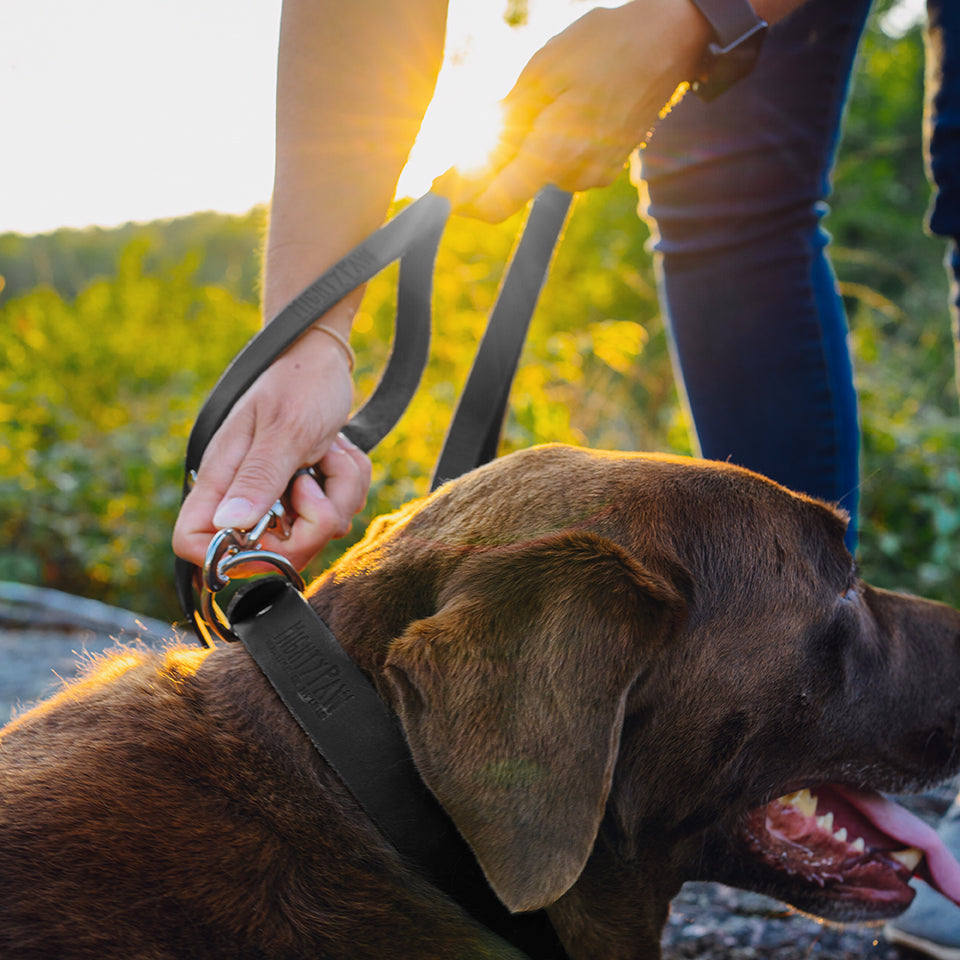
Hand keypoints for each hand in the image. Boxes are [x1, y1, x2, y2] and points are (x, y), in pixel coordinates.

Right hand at [173, 329, 371, 570]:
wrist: (325, 358)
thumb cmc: (300, 382)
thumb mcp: (285, 429)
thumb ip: (260, 478)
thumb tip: (228, 526)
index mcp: (222, 478)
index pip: (193, 541)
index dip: (229, 557)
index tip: (274, 541)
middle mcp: (244, 494)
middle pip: (269, 554)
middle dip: (311, 523)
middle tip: (317, 483)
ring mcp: (278, 497)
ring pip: (313, 534)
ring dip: (338, 494)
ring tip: (330, 453)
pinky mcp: (307, 494)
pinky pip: (336, 514)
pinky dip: (348, 485)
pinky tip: (339, 453)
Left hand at [435, 0, 708, 221]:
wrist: (670, 41)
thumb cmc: (602, 47)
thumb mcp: (540, 75)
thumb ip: (502, 126)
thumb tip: (463, 169)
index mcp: (554, 155)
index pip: (493, 205)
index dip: (461, 201)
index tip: (438, 190)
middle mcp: (575, 177)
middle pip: (513, 188)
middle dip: (490, 166)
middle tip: (479, 130)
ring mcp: (594, 176)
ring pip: (537, 174)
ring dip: (523, 150)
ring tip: (540, 103)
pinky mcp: (604, 169)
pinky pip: (561, 165)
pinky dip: (548, 145)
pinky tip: (562, 110)